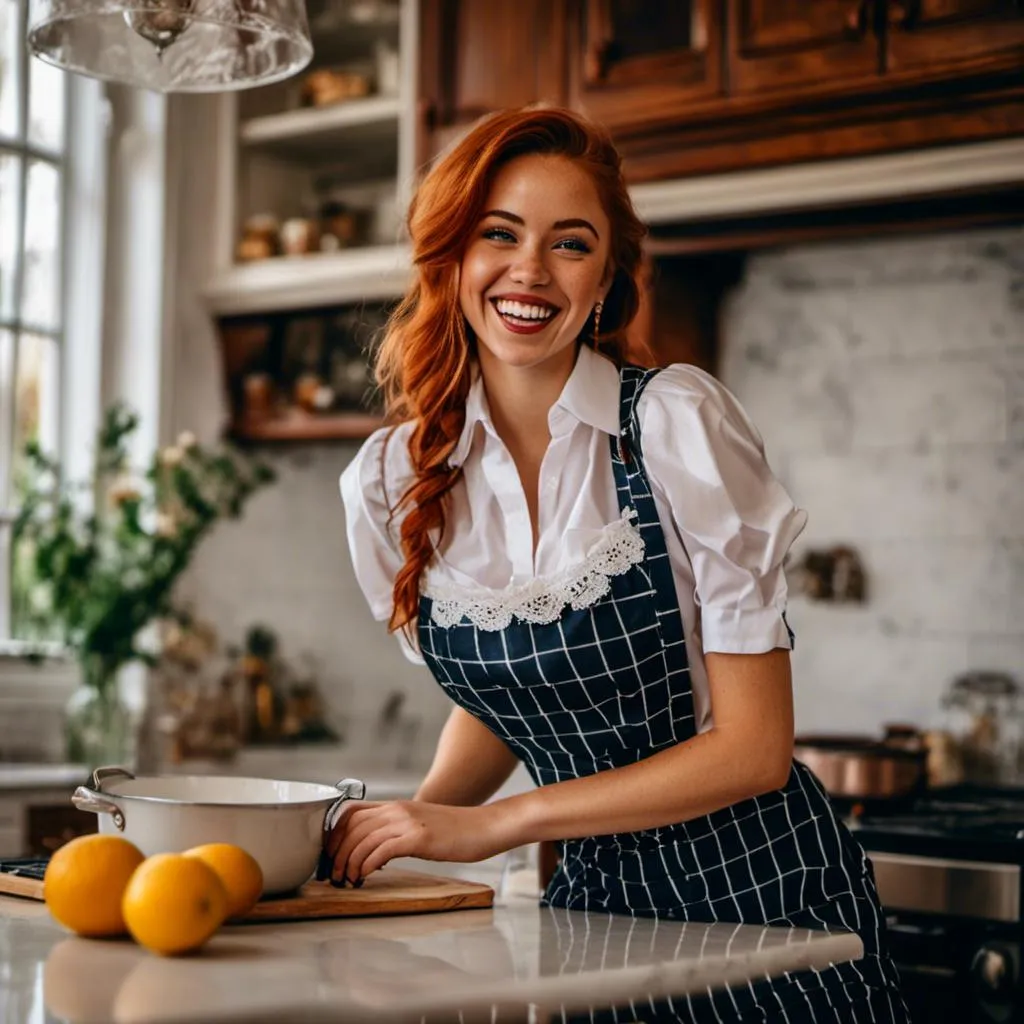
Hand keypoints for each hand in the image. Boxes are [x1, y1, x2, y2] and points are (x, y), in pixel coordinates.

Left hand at [324, 800, 511, 884]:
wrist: (485, 827)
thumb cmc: (457, 831)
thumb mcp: (421, 825)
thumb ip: (398, 832)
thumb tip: (376, 853)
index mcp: (396, 805)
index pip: (351, 811)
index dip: (334, 833)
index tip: (329, 853)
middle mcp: (398, 809)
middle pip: (351, 826)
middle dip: (336, 852)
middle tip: (334, 874)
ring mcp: (408, 822)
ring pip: (363, 840)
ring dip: (349, 863)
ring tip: (348, 881)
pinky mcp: (418, 838)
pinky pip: (382, 850)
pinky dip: (368, 865)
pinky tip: (366, 877)